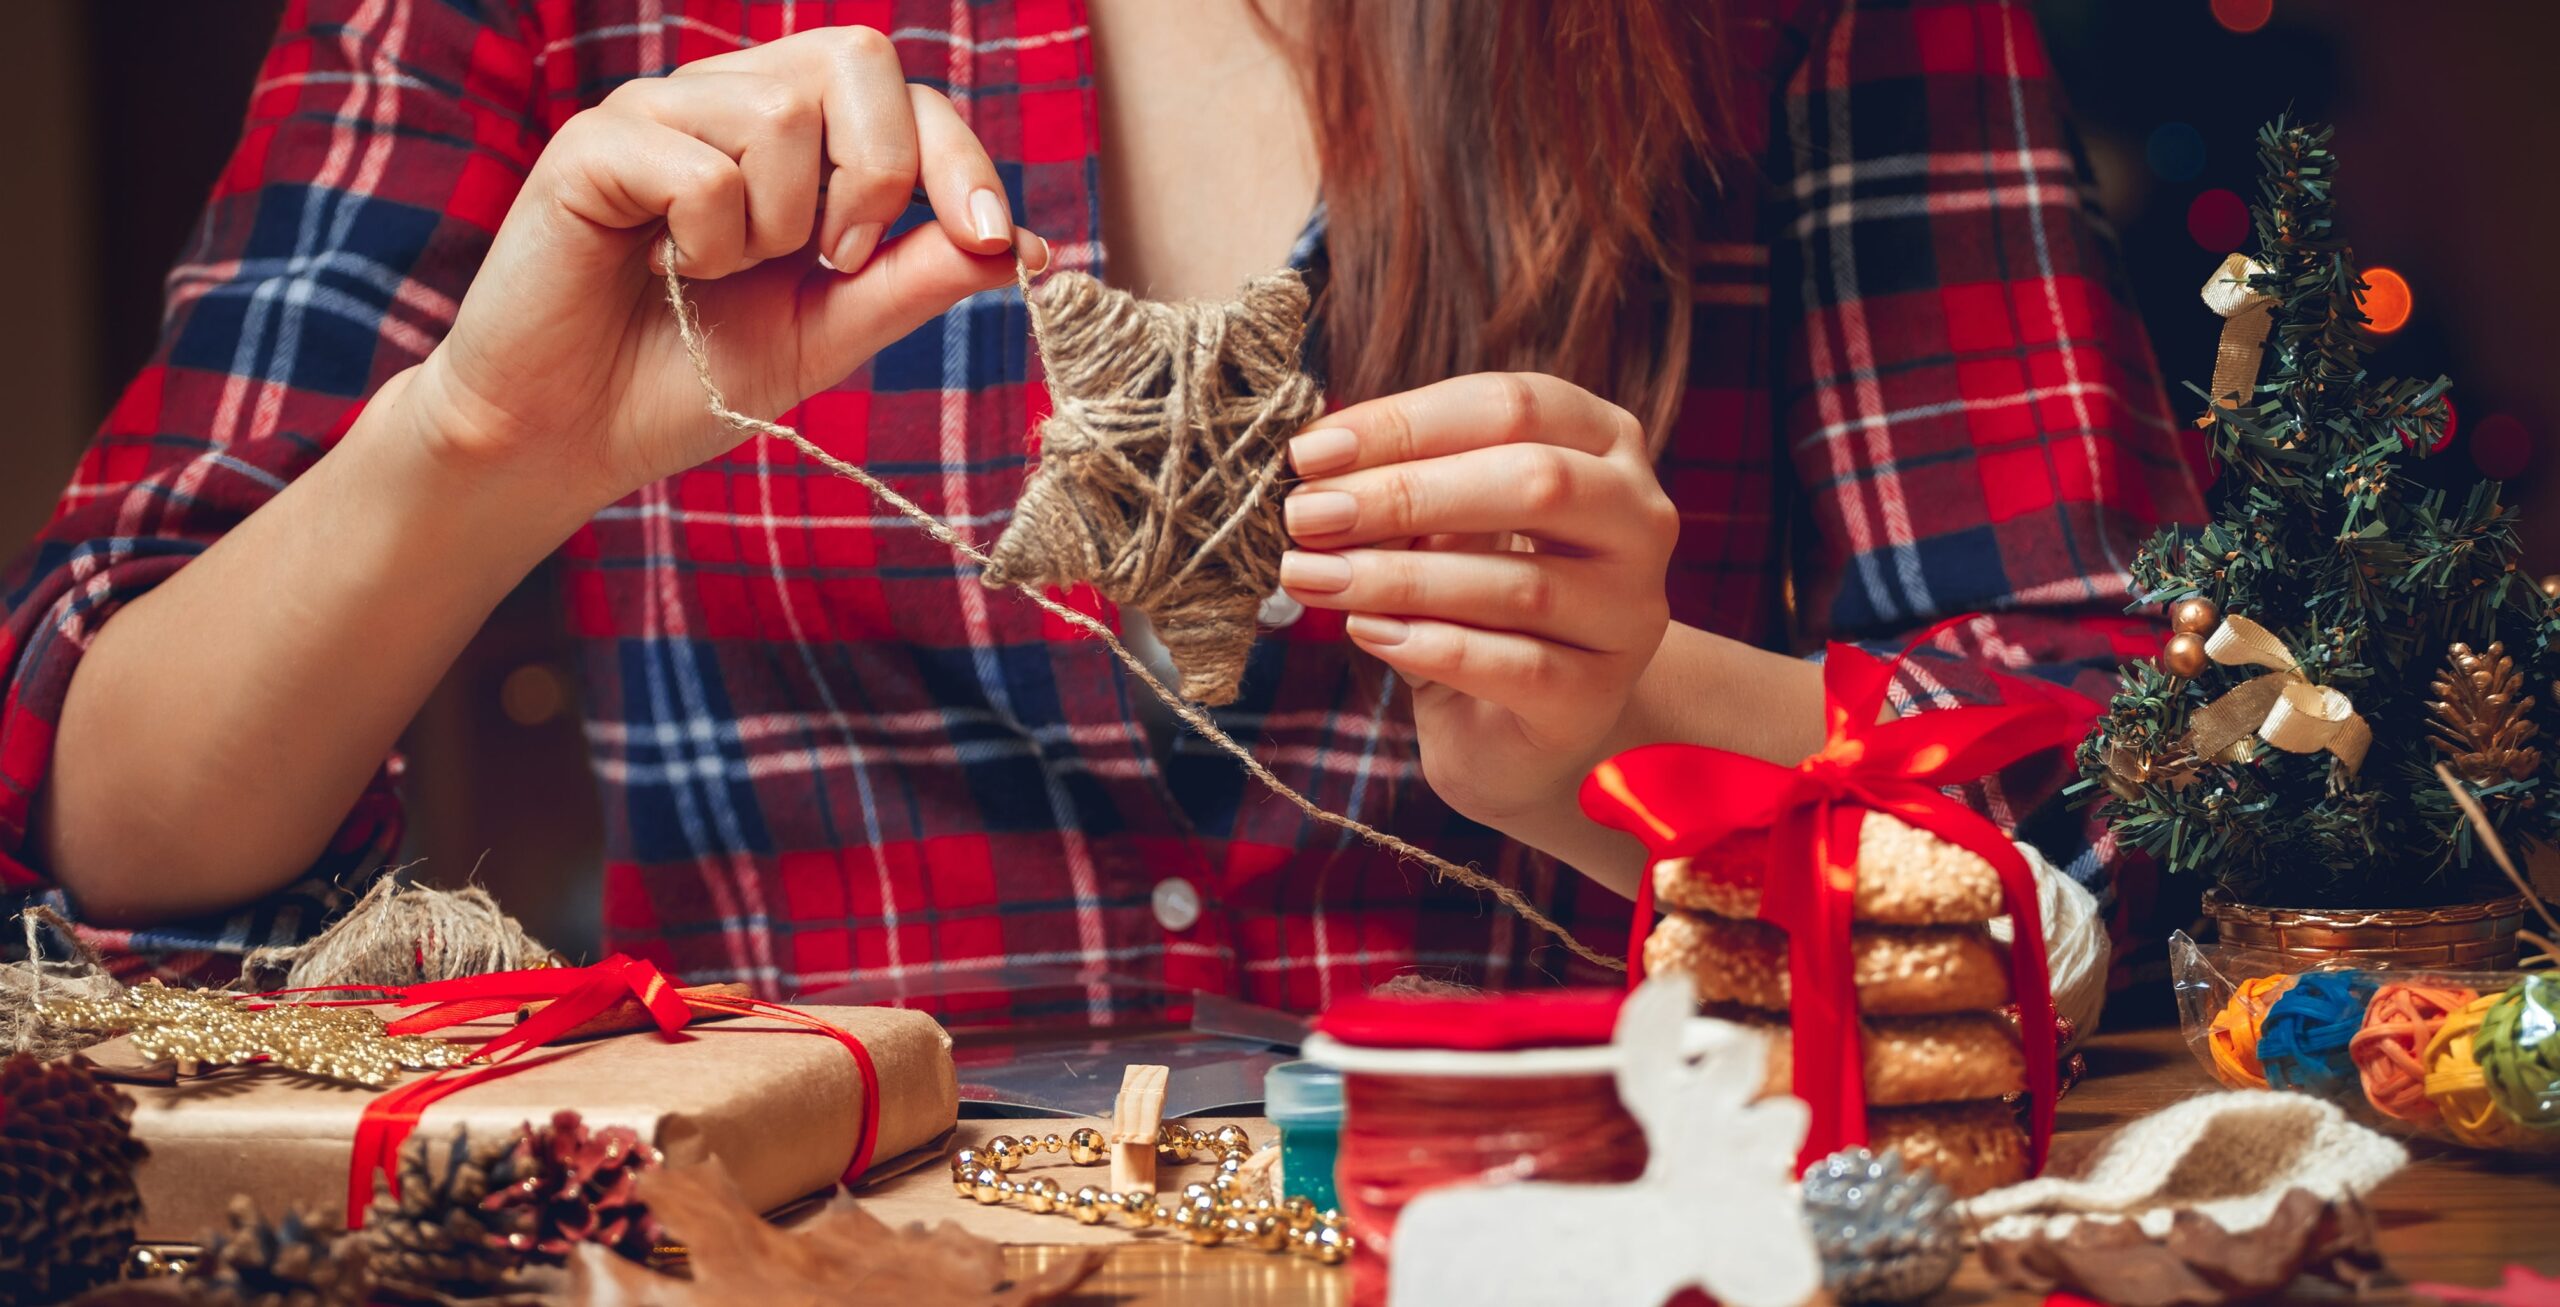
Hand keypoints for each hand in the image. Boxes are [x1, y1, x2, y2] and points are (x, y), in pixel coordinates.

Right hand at [401, 27, 1046, 508]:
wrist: (573, 438)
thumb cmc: (692, 378)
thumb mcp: (833, 332)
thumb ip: (918, 279)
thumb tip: (1024, 244)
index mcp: (796, 141)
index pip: (905, 95)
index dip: (960, 159)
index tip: (991, 239)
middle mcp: (728, 103)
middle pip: (858, 59)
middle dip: (879, 174)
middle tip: (831, 261)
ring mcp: (658, 114)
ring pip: (781, 114)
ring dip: (777, 225)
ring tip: (719, 273)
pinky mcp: (593, 146)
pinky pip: (699, 165)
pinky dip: (705, 240)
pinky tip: (663, 270)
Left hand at [1278, 373, 1677, 828]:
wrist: (1516, 723)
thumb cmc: (1474, 598)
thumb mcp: (1440, 522)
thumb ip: (1401, 483)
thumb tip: (1319, 468)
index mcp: (1604, 442)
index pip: (1511, 407)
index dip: (1405, 423)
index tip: (1309, 454)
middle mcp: (1638, 519)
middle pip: (1535, 482)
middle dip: (1405, 495)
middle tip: (1307, 515)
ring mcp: (1629, 611)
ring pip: (1521, 585)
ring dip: (1398, 579)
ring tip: (1312, 576)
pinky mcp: (1598, 695)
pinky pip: (1516, 667)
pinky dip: (1431, 646)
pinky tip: (1367, 633)